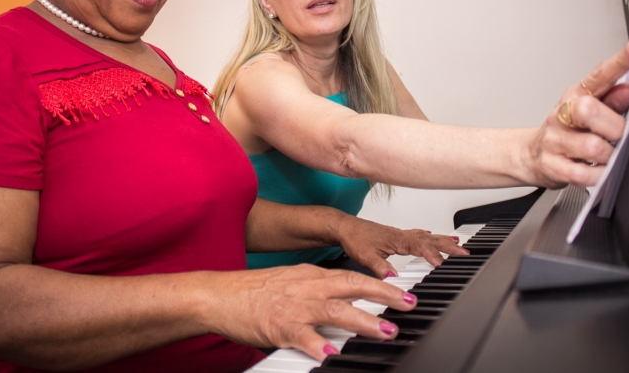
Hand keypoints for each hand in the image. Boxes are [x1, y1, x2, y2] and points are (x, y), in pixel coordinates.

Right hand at [207, 264, 416, 361]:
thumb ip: (318, 292)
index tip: (404, 292)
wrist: (220, 294)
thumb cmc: (253, 292)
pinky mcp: (279, 325)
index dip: (380, 284)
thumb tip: (345, 304)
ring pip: (335, 310)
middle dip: (384, 295)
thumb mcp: (292, 283)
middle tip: (409, 304)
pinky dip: (318, 344)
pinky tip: (331, 353)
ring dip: (363, 321)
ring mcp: (294, 306)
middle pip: (352, 286)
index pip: (352, 276)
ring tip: (386, 331)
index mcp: (311, 276)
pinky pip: (302, 336)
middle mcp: (307, 287)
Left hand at [336, 215, 466, 277]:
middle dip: (448, 246)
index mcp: (397, 239)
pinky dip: (430, 237)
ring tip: (458, 244)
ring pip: (426, 236)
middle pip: (430, 239)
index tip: (443, 265)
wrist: (343, 227)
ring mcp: (400, 235)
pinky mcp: (397, 236)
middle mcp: (401, 235)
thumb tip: (393, 279)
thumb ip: (380, 267)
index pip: (420, 246)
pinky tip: (433, 237)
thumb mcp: (365, 256)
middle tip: (464, 253)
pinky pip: (419, 235)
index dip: (433, 255)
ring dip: (443, 240)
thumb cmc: (354, 238)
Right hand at [526, 36, 628, 187]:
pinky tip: (599, 171)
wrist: (530, 155)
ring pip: (592, 147)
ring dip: (610, 156)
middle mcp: (562, 114)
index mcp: (576, 95)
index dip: (622, 60)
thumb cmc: (566, 131)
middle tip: (618, 135)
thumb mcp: (589, 111)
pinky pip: (584, 174)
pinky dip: (599, 175)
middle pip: (589, 110)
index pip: (600, 75)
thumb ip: (613, 100)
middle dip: (614, 126)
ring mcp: (555, 140)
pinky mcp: (553, 166)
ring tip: (607, 156)